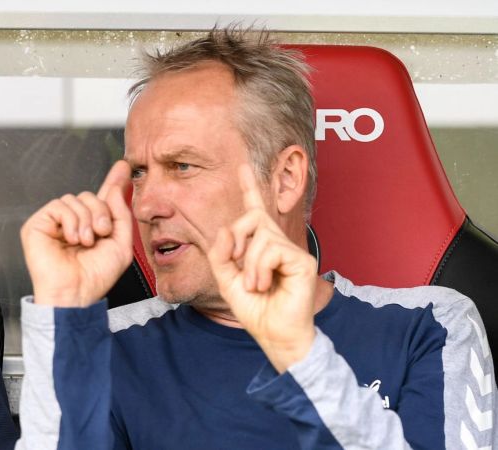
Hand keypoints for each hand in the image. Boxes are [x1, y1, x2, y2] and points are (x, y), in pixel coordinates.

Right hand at [21, 160, 132, 306]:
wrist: (76, 292)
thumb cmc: (95, 277)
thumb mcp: (121, 245)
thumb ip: (122, 214)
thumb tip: (117, 188)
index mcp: (92, 227)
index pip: (102, 198)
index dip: (112, 181)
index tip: (123, 167)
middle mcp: (73, 223)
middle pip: (89, 196)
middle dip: (100, 212)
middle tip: (101, 233)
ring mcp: (54, 223)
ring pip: (75, 199)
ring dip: (85, 220)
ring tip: (85, 242)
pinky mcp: (38, 224)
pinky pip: (59, 206)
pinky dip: (70, 221)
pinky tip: (71, 238)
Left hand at [206, 165, 317, 372]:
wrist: (274, 335)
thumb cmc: (255, 309)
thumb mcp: (227, 280)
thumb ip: (221, 254)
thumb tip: (227, 229)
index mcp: (261, 247)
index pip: (255, 211)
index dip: (249, 188)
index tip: (243, 166)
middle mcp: (279, 243)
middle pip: (253, 217)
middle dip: (238, 240)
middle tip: (239, 268)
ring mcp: (292, 250)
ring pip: (261, 236)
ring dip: (249, 264)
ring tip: (255, 285)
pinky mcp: (302, 260)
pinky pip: (271, 249)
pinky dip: (260, 268)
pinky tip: (264, 284)